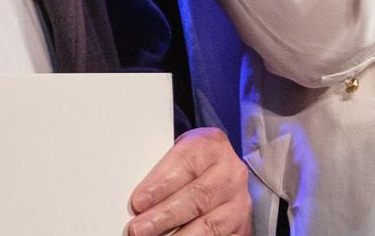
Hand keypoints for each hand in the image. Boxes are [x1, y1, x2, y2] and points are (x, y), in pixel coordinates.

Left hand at [126, 127, 250, 235]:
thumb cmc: (187, 170)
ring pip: (210, 225)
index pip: (187, 163)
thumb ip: (157, 175)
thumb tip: (134, 203)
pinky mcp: (240, 227)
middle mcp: (230, 173)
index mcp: (212, 147)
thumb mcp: (173, 160)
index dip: (161, 184)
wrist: (216, 180)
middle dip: (165, 216)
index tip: (138, 202)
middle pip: (199, 196)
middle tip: (138, 229)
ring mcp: (238, 203)